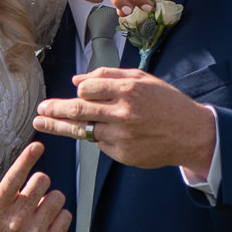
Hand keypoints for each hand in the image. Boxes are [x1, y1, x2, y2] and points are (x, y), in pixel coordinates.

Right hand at [0, 141, 70, 231]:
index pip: (13, 178)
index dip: (26, 159)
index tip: (38, 146)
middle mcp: (15, 221)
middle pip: (42, 181)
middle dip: (39, 182)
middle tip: (31, 194)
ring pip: (57, 197)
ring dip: (50, 199)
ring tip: (39, 209)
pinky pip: (66, 216)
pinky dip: (59, 216)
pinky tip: (47, 223)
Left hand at [34, 68, 217, 173]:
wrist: (191, 134)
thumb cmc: (166, 103)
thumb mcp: (142, 79)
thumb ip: (108, 76)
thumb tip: (76, 81)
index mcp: (128, 90)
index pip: (88, 89)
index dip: (80, 91)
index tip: (76, 93)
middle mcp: (123, 114)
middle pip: (78, 111)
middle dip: (54, 109)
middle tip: (39, 109)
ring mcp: (122, 137)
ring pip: (83, 130)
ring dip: (59, 126)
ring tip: (41, 122)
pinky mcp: (122, 155)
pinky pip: (100, 144)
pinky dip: (96, 137)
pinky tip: (102, 133)